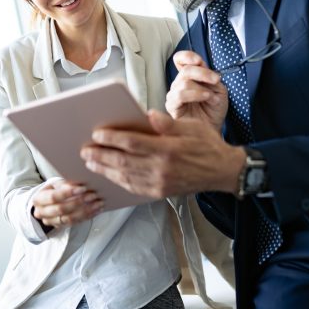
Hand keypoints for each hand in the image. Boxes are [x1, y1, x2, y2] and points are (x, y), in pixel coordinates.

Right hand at [30, 179, 103, 228]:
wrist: (48, 202)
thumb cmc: (54, 189)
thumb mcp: (56, 184)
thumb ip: (65, 184)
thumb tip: (79, 184)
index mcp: (39, 199)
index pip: (53, 197)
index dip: (68, 193)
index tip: (83, 188)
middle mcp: (42, 213)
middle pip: (61, 209)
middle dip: (79, 202)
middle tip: (93, 196)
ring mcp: (51, 222)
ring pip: (69, 219)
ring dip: (86, 211)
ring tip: (98, 203)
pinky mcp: (60, 227)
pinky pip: (75, 223)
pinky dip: (87, 216)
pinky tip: (96, 210)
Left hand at [80, 110, 245, 198]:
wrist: (223, 171)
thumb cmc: (207, 145)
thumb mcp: (191, 126)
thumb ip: (166, 123)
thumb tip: (147, 115)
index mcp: (168, 149)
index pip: (132, 143)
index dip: (112, 138)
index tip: (96, 133)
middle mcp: (162, 168)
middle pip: (123, 162)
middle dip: (100, 156)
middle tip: (85, 150)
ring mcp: (160, 183)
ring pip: (125, 177)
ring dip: (105, 170)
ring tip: (90, 163)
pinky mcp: (160, 192)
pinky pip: (134, 188)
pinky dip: (118, 182)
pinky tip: (109, 175)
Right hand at [166, 51, 227, 130]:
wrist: (214, 128)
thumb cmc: (214, 110)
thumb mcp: (218, 88)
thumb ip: (210, 76)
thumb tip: (202, 66)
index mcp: (190, 76)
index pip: (180, 59)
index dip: (187, 56)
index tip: (198, 60)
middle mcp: (179, 84)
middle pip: (185, 70)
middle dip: (203, 73)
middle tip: (215, 80)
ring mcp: (174, 95)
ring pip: (183, 82)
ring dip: (202, 88)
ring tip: (212, 97)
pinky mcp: (172, 107)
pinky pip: (179, 96)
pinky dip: (195, 94)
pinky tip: (206, 98)